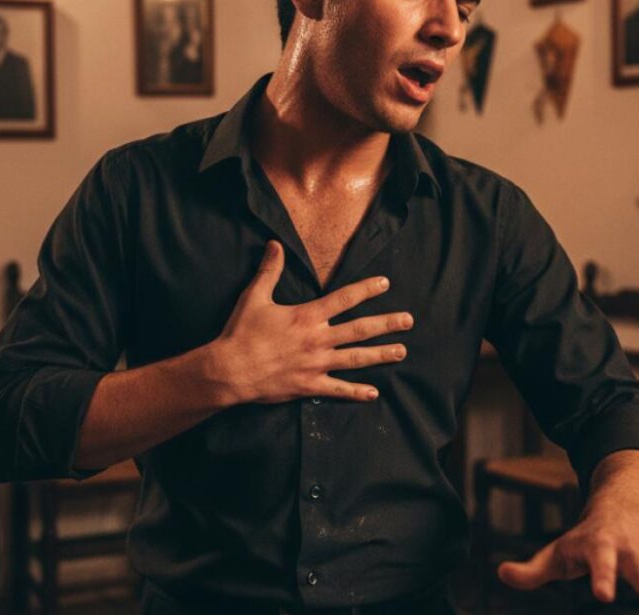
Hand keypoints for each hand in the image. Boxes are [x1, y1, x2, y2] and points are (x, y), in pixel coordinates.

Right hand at [213, 240, 412, 405]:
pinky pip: (338, 389)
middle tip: (409, 321)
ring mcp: (316, 364)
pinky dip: (356, 392)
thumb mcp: (254, 297)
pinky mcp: (309, 385)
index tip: (385, 283)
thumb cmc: (241, 332)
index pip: (344, 299)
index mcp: (307, 316)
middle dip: (387, 324)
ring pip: (356, 358)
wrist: (230, 370)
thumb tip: (275, 244)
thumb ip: (269, 270)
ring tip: (401, 351)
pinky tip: (373, 393)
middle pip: (360, 329)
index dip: (367, 289)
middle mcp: (318, 339)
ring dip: (381, 355)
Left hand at [496, 507, 638, 614]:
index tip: (603, 596)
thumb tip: (502, 572)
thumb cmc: (581, 542)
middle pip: (638, 571)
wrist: (619, 513)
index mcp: (599, 545)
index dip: (601, 577)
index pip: (599, 562)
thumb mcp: (555, 553)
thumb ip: (530, 569)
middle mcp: (627, 552)